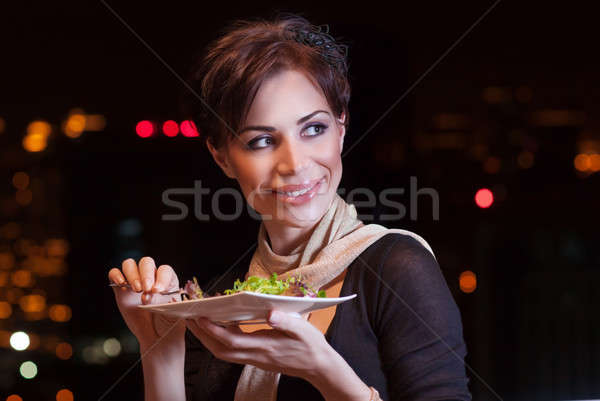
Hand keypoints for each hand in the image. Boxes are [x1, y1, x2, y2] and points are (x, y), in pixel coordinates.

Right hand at [108, 256, 185, 351]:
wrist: (156, 338)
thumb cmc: (169, 325)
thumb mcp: (176, 316)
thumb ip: (171, 306)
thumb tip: (165, 297)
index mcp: (168, 281)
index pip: (164, 270)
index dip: (161, 277)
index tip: (158, 291)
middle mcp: (151, 278)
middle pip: (146, 263)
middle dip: (146, 274)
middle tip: (146, 289)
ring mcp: (135, 282)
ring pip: (130, 264)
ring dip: (132, 274)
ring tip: (136, 290)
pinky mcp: (121, 289)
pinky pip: (114, 273)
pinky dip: (116, 275)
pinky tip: (122, 285)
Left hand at [185, 310, 332, 380]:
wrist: (319, 367)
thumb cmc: (311, 346)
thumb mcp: (302, 329)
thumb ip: (285, 321)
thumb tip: (270, 313)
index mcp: (264, 347)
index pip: (232, 340)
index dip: (213, 330)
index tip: (200, 317)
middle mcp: (255, 356)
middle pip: (220, 350)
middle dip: (202, 335)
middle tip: (188, 318)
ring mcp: (255, 359)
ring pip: (224, 353)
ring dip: (208, 339)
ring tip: (197, 323)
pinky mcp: (256, 359)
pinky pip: (231, 352)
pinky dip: (220, 341)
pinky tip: (219, 328)